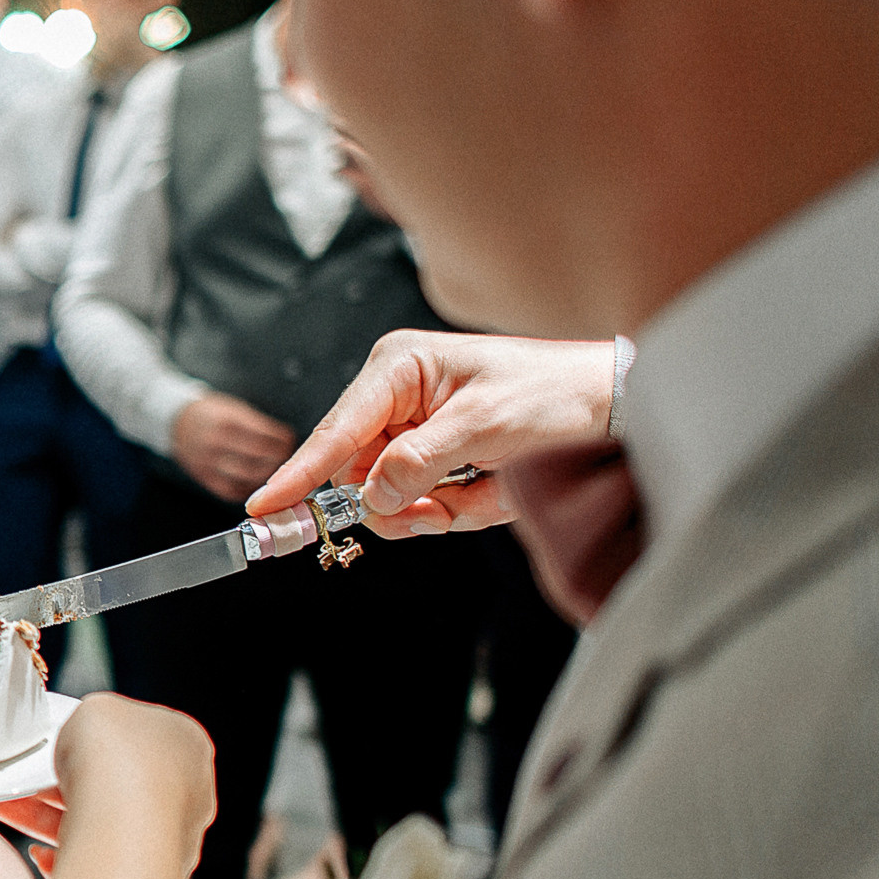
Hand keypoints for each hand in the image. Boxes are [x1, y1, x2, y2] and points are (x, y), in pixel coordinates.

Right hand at [41, 694, 214, 878]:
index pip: (140, 735)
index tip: (63, 742)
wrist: (121, 825)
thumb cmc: (116, 757)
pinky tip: (40, 852)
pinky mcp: (146, 871)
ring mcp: (171, 835)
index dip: (97, 737)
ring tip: (13, 809)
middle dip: (66, 782)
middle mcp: (188, 792)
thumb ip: (96, 717)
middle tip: (29, 778)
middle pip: (117, 782)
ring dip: (52, 818)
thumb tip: (91, 732)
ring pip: (101, 822)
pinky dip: (66, 856)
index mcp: (187, 743)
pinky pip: (98, 860)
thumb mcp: (96, 708)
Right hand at [172, 393, 297, 503]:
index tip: (288, 441)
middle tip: (287, 458)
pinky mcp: (206, 479)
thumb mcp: (235, 409)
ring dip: (267, 476)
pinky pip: (234, 491)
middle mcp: (217, 442)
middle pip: (259, 457)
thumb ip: (259, 426)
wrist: (176, 423)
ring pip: (248, 476)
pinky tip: (256, 482)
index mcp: (228, 421)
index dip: (282, 440)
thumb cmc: (211, 415)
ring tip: (275, 471)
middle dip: (278, 459)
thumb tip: (286, 442)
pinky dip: (250, 488)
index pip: (265, 435)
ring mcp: (210, 463)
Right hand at [245, 331, 614, 537]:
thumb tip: (372, 496)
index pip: (337, 430)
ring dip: (440, 508)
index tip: (263, 507)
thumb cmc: (555, 393)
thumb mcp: (487, 425)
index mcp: (400, 368)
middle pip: (360, 473)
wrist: (614, 405)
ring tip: (489, 485)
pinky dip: (460, 510)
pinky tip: (495, 486)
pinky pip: (424, 506)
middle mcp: (398, 398)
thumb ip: (421, 462)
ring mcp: (416, 432)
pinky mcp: (438, 460)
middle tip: (451, 500)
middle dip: (402, 500)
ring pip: (392, 498)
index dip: (300, 473)